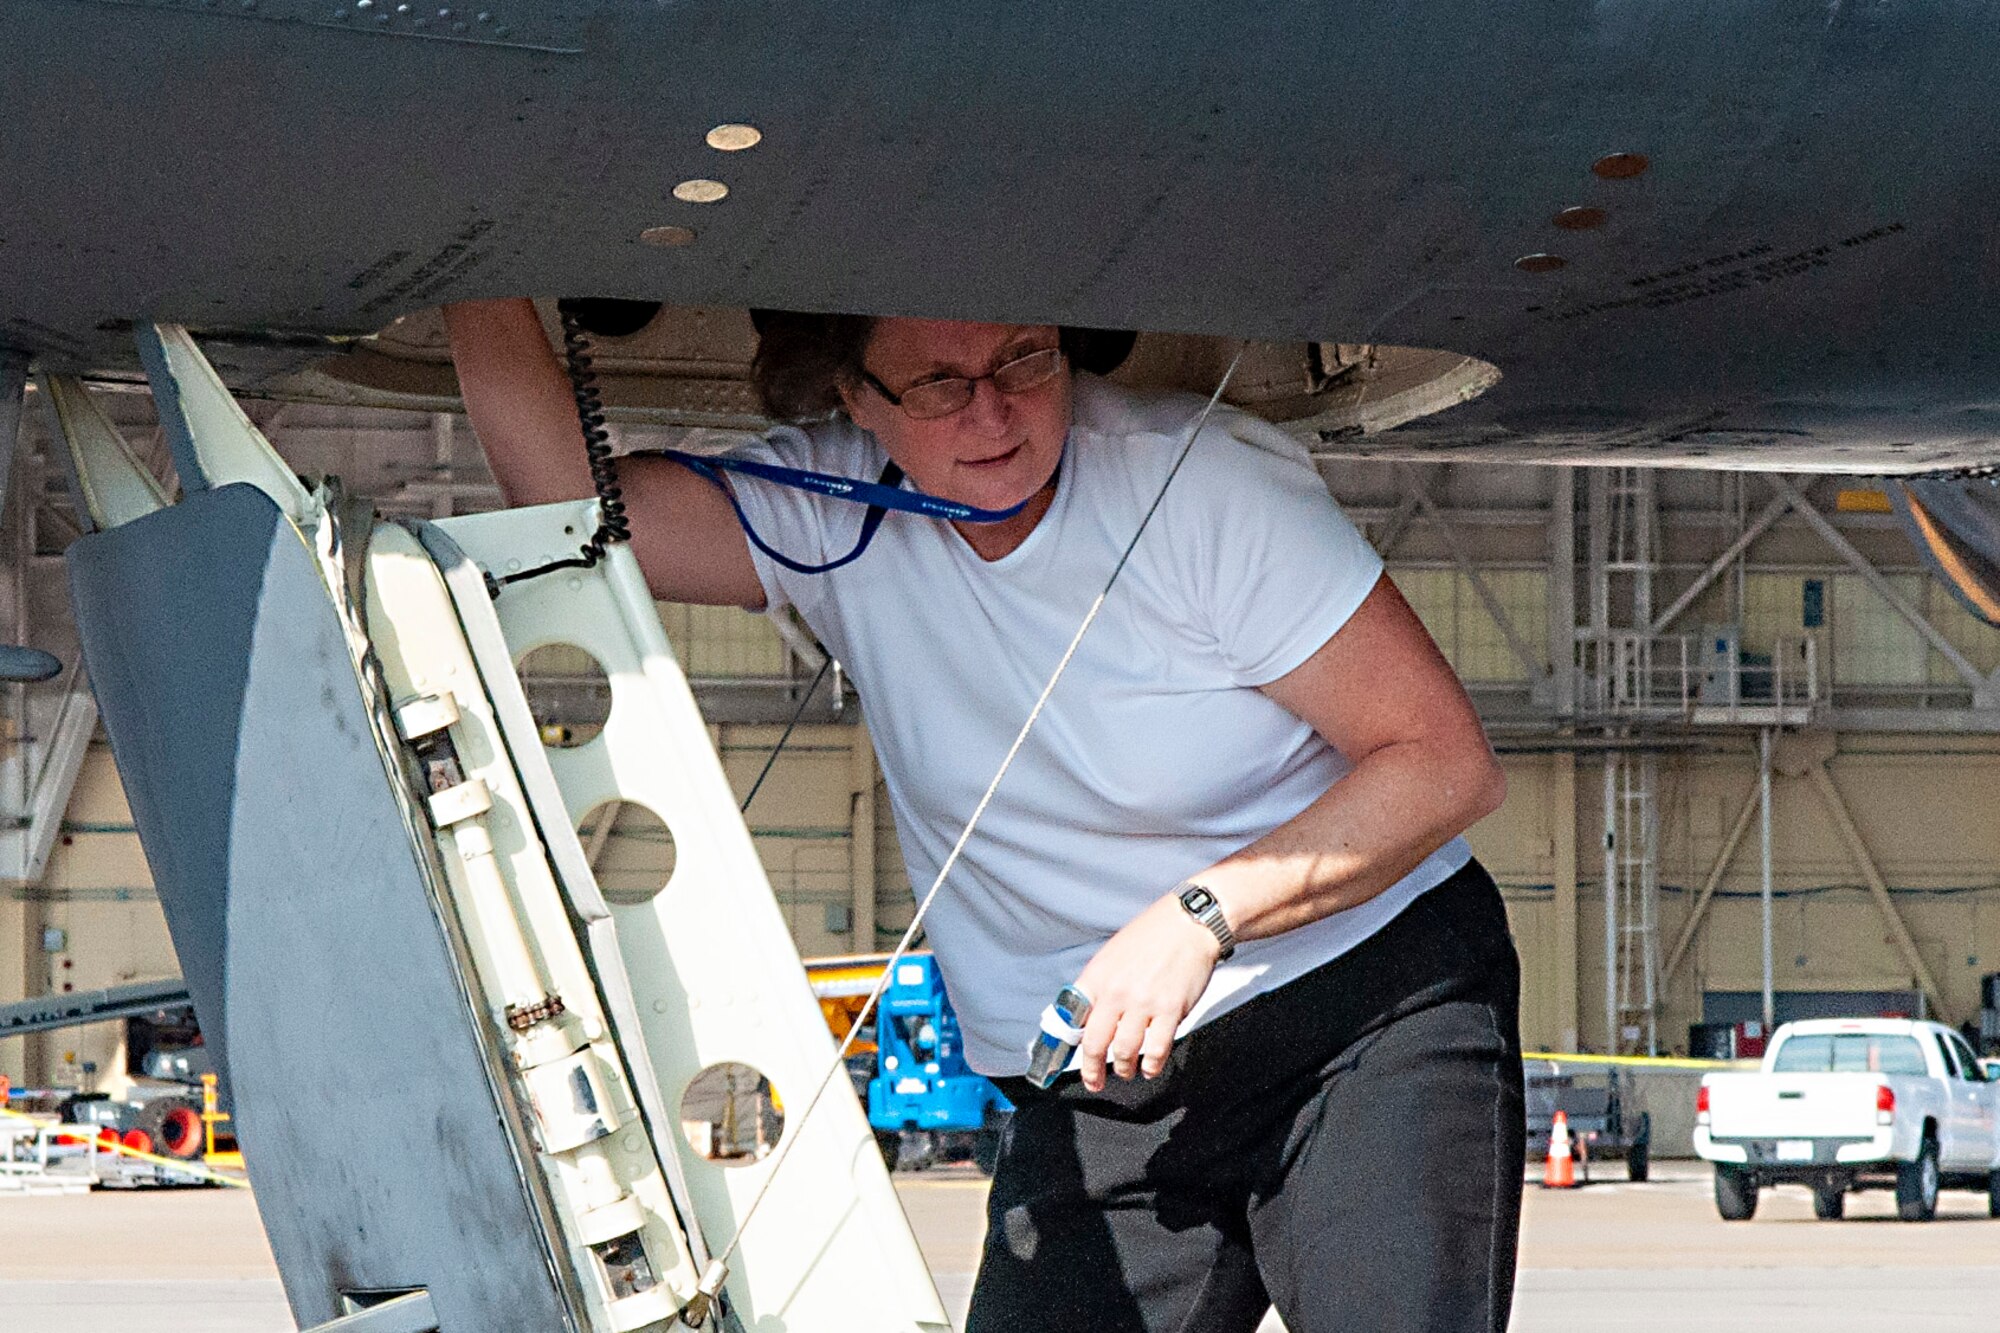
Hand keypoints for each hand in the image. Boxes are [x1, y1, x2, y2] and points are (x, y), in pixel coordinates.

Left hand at [1072, 892, 1222, 1090]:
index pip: (1072, 1019)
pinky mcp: (1170, 1011)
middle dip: (1092, 1070)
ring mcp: (1143, 1003)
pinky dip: (1151, 1065)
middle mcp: (1116, 992)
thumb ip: (1098, 985)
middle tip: (1094, 1081)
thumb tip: (1085, 1014)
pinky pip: (1156, 1050)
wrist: (1188, 924)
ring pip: (1125, 1052)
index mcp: (1097, 977)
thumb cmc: (1150, 936)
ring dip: (1123, 1069)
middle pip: (1095, 1044)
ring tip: (1125, 1072)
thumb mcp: (1111, 955)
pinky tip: (1149, 1068)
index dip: (1067, 1045)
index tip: (1067, 1059)